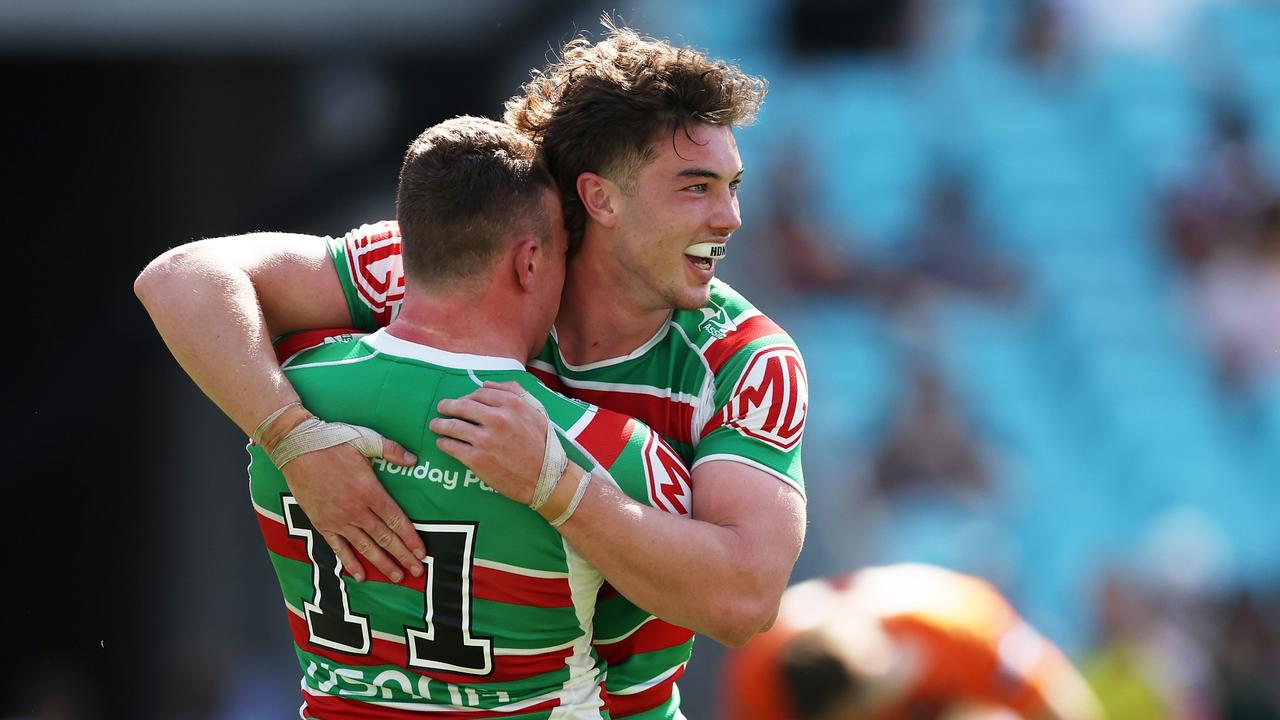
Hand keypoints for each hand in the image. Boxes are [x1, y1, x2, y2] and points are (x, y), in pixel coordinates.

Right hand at [281, 438, 425, 582]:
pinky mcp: (321, 523)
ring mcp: (338, 519)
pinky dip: (350, 563)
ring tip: (397, 577)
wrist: (296, 448)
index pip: (396, 520)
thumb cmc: (332, 441)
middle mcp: (356, 510)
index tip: (422, 553)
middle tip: (417, 572)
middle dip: (403, 556)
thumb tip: (413, 460)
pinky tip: (360, 576)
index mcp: (370, 490)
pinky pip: (338, 548)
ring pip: (365, 547)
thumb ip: (391, 450)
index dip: (410, 538)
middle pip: (385, 538)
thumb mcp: (366, 439)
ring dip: (382, 564)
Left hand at [430, 381, 546, 504]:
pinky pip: (452, 446)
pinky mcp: (477, 459)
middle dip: (448, 406)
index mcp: (512, 404)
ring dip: (440, 424)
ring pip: (453, 426)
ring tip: (435, 425)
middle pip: (462, 406)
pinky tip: (442, 442)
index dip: (467, 396)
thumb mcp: (535, 411)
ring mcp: (485, 440)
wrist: (546, 478)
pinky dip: (443, 443)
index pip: (479, 393)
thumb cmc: (542, 443)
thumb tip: (485, 384)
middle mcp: (497, 419)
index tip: (462, 401)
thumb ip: (513, 391)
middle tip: (441, 408)